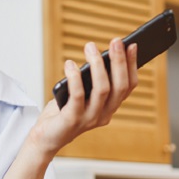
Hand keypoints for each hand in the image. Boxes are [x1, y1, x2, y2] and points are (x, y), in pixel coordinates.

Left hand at [28, 38, 138, 157]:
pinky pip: (78, 96)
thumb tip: (96, 54)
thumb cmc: (63, 111)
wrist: (46, 137)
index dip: (131, 66)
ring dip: (97, 65)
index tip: (131, 45)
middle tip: (115, 41)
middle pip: (119, 86)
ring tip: (90, 47)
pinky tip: (69, 64)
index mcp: (109, 108)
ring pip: (102, 89)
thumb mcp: (81, 93)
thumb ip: (90, 80)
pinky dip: (75, 78)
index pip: (128, 86)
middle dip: (119, 61)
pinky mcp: (73, 120)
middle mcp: (104, 114)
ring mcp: (89, 118)